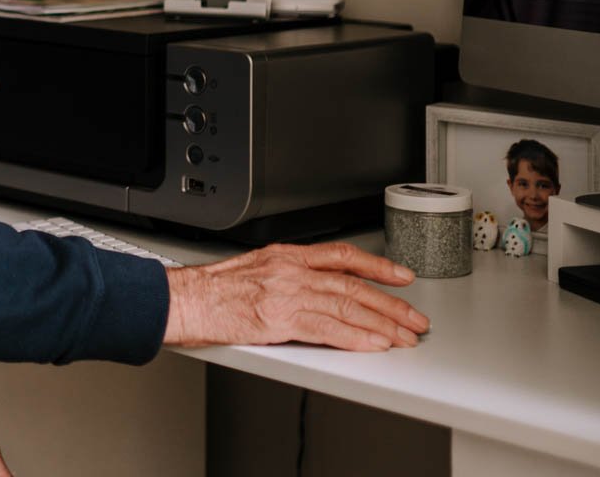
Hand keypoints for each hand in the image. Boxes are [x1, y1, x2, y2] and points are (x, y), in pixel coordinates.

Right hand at [162, 242, 429, 351]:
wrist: (184, 301)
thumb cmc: (211, 290)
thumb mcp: (254, 268)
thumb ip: (286, 275)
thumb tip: (316, 290)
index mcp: (286, 255)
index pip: (342, 256)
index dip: (377, 266)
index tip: (401, 276)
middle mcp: (291, 271)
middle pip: (353, 285)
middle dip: (391, 304)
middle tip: (414, 318)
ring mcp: (287, 294)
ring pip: (348, 307)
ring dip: (382, 324)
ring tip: (403, 336)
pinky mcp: (280, 320)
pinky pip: (328, 329)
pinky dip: (356, 337)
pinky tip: (373, 344)